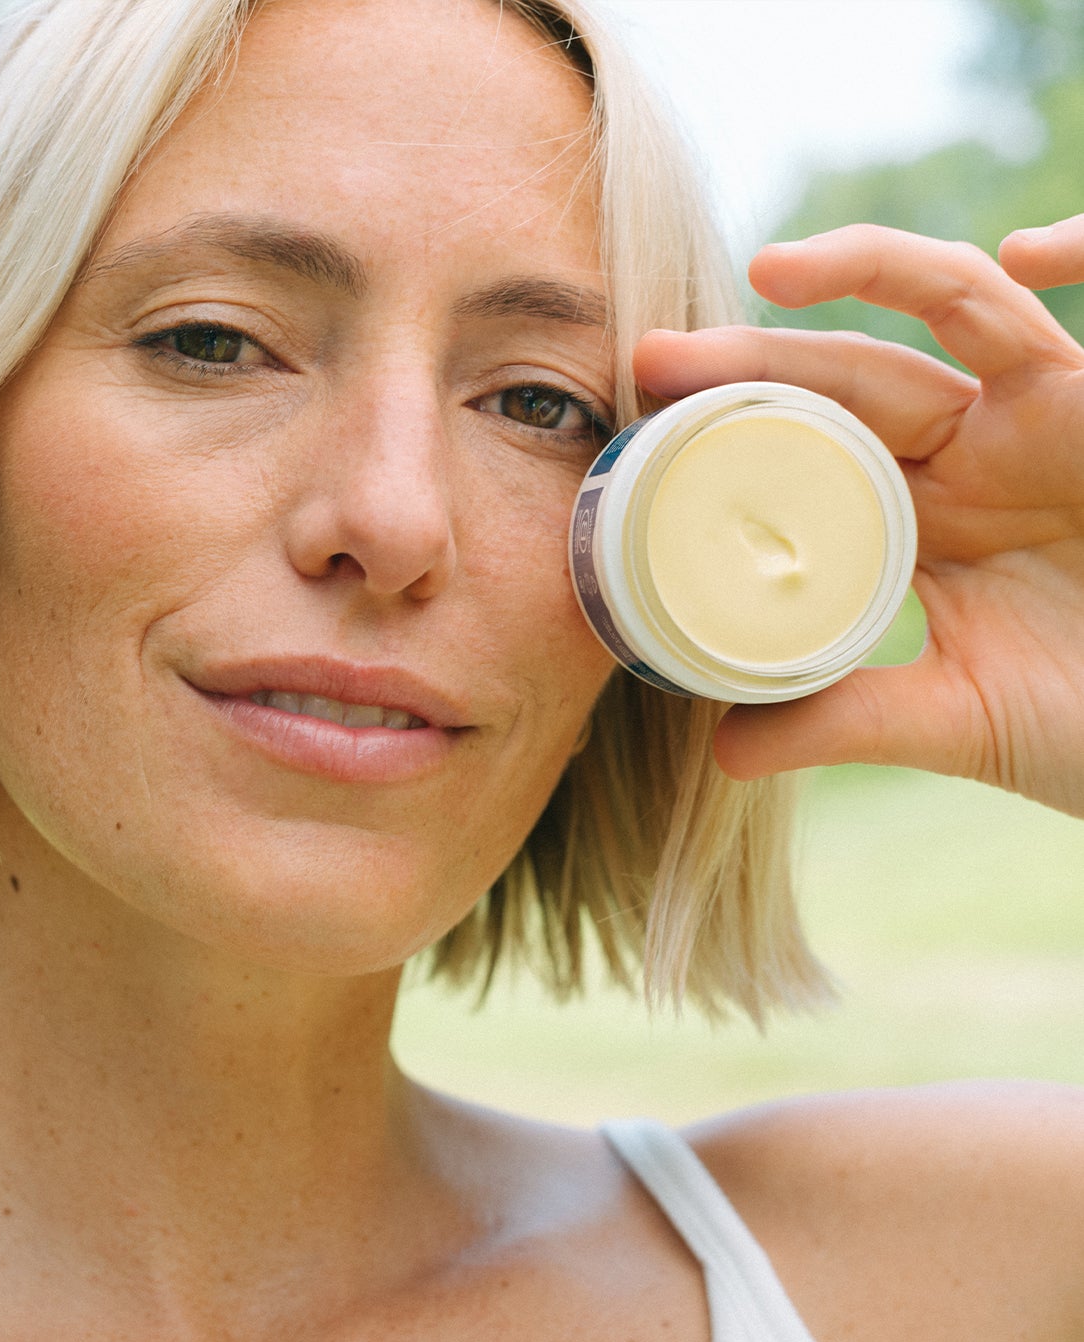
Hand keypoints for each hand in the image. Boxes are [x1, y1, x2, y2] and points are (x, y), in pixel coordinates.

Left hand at [632, 216, 1083, 818]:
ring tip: (772, 269)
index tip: (636, 441)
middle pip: (843, 382)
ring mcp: (1042, 418)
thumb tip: (720, 752)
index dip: (726, 443)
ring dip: (865, 275)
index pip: (804, 460)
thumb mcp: (959, 720)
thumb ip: (847, 720)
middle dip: (752, 362)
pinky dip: (1082, 256)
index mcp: (918, 526)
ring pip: (944, 314)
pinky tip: (1022, 254)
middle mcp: (968, 459)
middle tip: (649, 358)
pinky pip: (1066, 317)